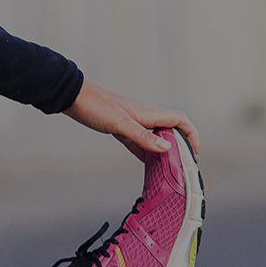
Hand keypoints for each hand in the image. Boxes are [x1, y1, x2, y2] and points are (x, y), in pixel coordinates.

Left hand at [63, 78, 198, 161]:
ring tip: (166, 170)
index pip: (180, 120)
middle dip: (179, 147)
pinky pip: (137, 141)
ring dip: (161, 152)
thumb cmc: (94, 106)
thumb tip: (166, 148)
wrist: (71, 96)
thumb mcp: (119, 123)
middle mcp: (143, 117)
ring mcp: (131, 122)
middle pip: (169, 131)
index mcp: (148, 113)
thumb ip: (142, 136)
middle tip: (181, 167)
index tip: (194, 153)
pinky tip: (146, 164)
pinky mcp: (118, 127)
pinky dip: (144, 152)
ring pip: (153, 138)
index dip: (192, 135)